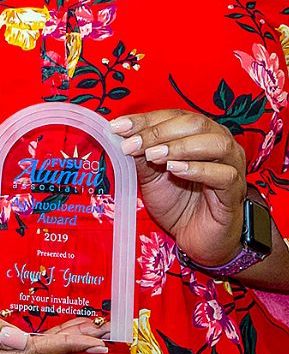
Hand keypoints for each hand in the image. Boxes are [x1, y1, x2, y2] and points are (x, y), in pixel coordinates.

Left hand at [111, 110, 246, 267]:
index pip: (173, 116)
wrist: (195, 237)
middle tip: (133, 144)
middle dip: (159, 132)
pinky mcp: (235, 191)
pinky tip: (175, 170)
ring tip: (154, 156)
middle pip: (195, 124)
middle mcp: (220, 142)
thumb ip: (139, 153)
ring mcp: (232, 166)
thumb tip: (119, 134)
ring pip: (215, 143)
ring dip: (180, 146)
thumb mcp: (150, 174)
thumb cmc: (176, 200)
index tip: (118, 126)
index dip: (145, 119)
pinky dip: (197, 169)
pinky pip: (223, 174)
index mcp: (199, 132)